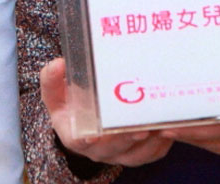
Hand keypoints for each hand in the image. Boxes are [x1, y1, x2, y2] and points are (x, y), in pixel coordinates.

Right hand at [40, 57, 172, 165]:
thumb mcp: (54, 92)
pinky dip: (161, 144)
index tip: (97, 134)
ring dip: (149, 142)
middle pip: (113, 149)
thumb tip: (58, 64)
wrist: (85, 117)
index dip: (90, 139)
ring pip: (136, 154)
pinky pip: (151, 154)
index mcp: (74, 136)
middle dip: (127, 138)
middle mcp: (97, 150)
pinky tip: (168, 128)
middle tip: (140, 127)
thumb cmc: (70, 103)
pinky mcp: (138, 154)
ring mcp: (119, 155)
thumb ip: (52, 79)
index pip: (81, 142)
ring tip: (159, 126)